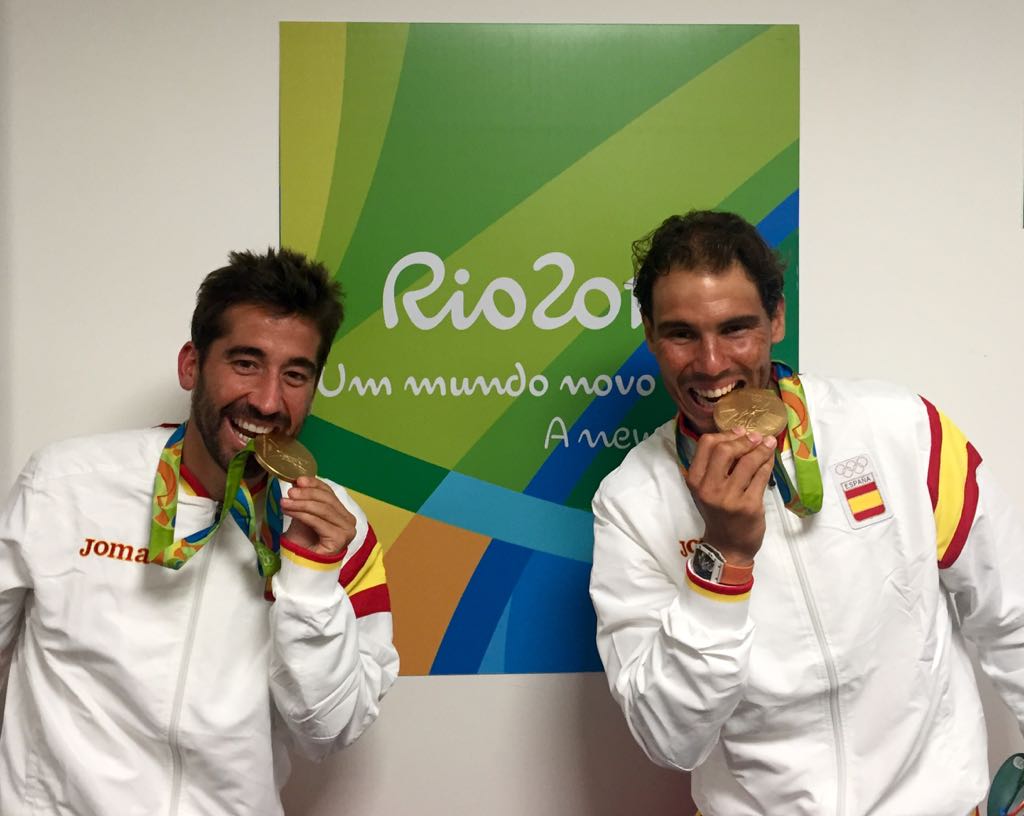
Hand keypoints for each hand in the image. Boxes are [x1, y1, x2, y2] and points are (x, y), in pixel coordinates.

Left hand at [279, 476, 356, 556]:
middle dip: (306, 493)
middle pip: (327, 500)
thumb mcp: (304, 517)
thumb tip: (298, 483)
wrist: (304, 567)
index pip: (329, 494)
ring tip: (285, 501)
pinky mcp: (339, 538)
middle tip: (289, 492)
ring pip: (322, 509)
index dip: (314, 484)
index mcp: (343, 514)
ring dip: (301, 503)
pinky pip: (318, 521)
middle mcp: (349, 521)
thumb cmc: (305, 544)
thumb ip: (305, 502)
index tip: (298, 480)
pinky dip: (302, 514)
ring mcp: (346, 530)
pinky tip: (289, 511)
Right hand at [685, 427, 776, 565]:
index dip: (725, 434)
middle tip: (757, 438)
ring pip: (748, 462)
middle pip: (725, 449)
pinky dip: (768, 464)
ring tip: (769, 444)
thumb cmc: (718, 513)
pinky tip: (770, 460)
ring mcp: (729, 498)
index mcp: (695, 480)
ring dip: (762, 449)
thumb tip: (740, 434)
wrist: (727, 546)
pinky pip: (761, 476)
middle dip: (744, 440)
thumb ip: (716, 465)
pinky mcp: (749, 505)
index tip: (740, 432)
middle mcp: (709, 488)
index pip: (706, 444)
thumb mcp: (707, 488)